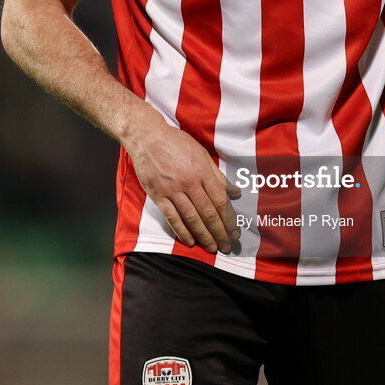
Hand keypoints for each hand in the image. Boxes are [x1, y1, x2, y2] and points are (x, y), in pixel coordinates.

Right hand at [123, 109, 240, 253]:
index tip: (235, 232)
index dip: (229, 219)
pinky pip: (172, 217)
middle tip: (227, 246)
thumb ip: (218, 176)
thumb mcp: (202, 154)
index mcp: (202, 171)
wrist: (148, 137)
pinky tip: (190, 241)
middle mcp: (189, 182)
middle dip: (219, 232)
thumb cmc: (177, 143)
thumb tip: (236, 192)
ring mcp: (172, 190)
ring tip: (212, 247)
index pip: (220, 200)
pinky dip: (181, 231)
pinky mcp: (158, 195)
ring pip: (191, 218)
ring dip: (203, 235)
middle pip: (208, 212)